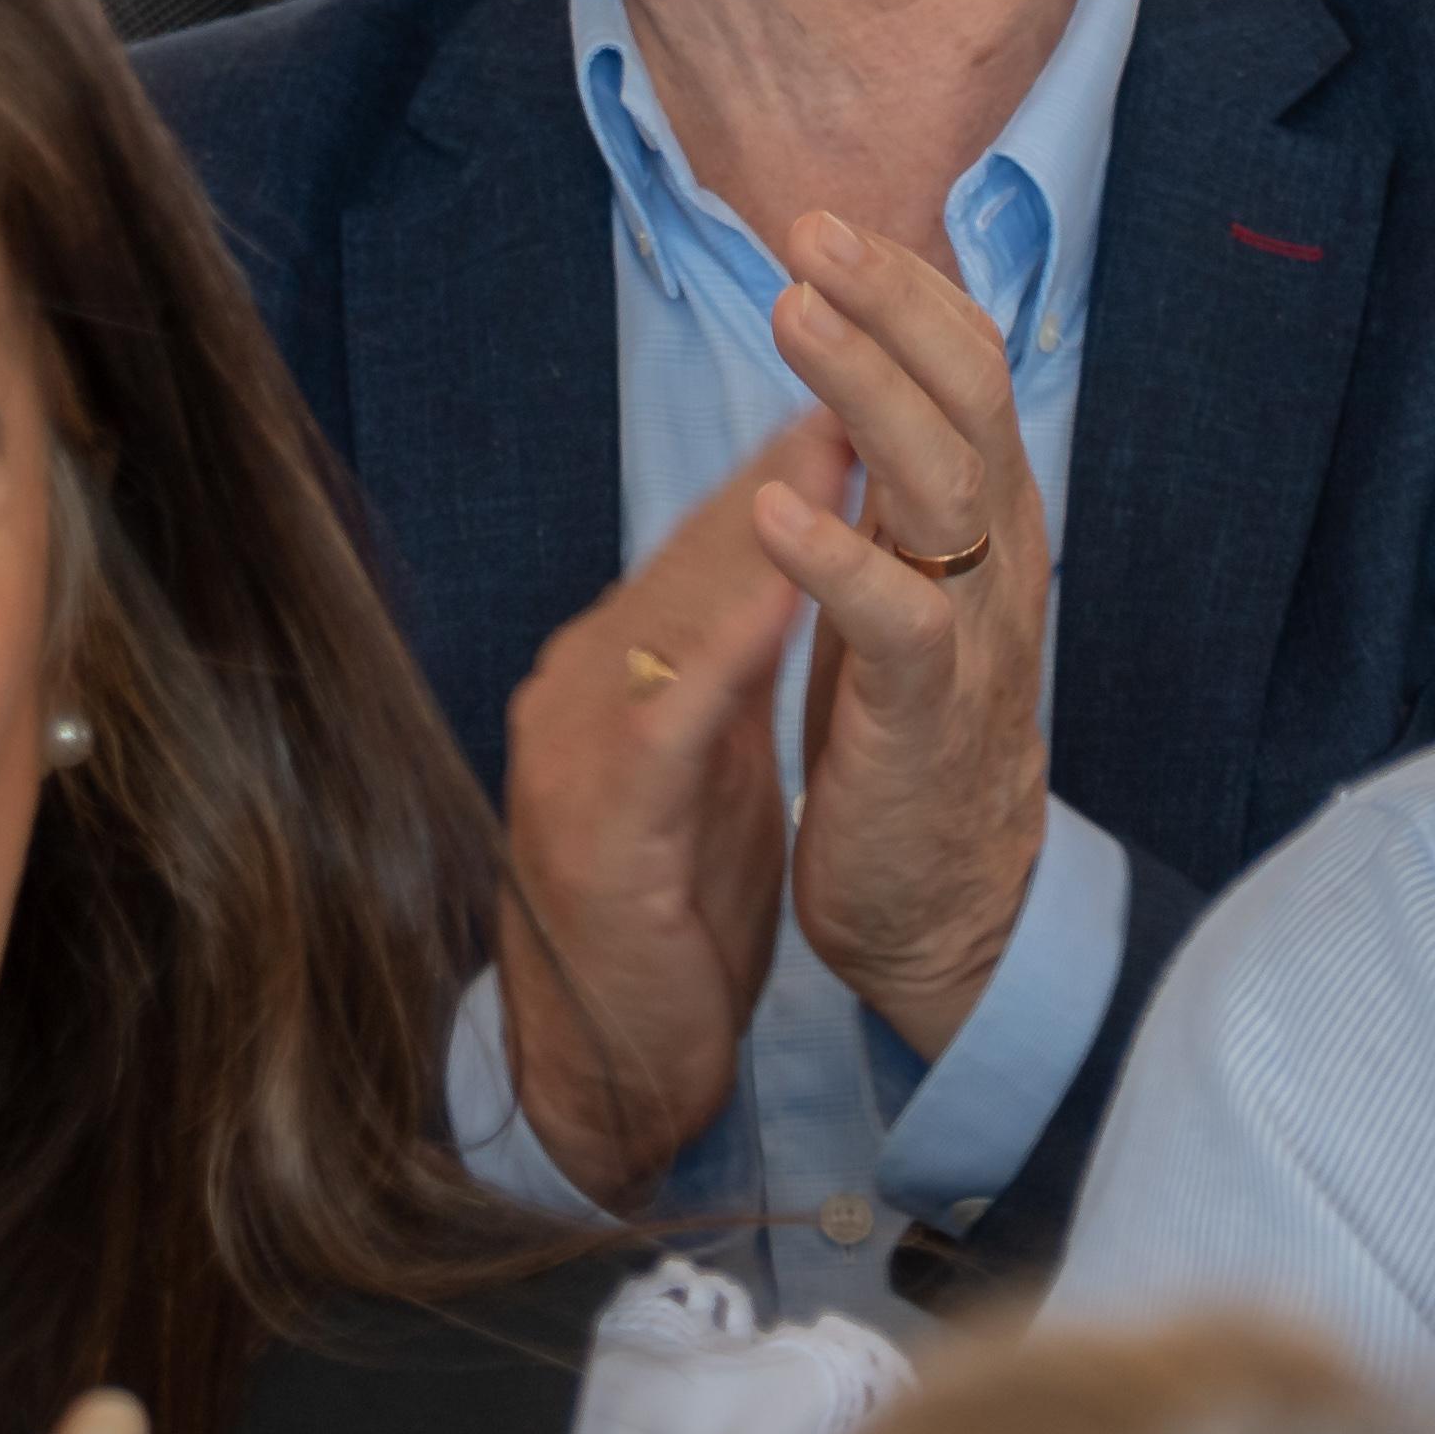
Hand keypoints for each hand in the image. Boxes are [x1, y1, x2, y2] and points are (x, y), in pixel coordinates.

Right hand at [497, 413, 823, 1212]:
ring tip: (834, 436)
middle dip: (778, 458)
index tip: (860, 384)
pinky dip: (727, 642)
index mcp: (610, 676)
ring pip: (674, 609)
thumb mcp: (708, 774)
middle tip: (857, 362)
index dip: (785, 464)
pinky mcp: (595, 822)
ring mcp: (574, 750)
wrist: (603, 1071)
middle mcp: (580, 689)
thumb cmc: (664, 921)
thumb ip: (731, 677)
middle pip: (691, 554)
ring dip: (758, 521)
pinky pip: (670, 716)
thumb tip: (784, 579)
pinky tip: (782, 585)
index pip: (704, 548)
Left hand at [755, 215, 1052, 1055]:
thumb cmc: (909, 734)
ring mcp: (973, 638)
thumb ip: (896, 484)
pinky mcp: (929, 720)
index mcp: (988, 522)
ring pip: (942, 486)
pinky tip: (777, 510)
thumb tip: (853, 361)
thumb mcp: (911, 583)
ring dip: (867, 395)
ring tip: (796, 320)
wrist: (947, 912)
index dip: (906, 294)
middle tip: (810, 237)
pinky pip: (898, 624)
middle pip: (971, 400)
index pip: (969, 372)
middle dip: (893, 308)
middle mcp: (998, 561)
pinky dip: (839, 561)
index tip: (826, 224)